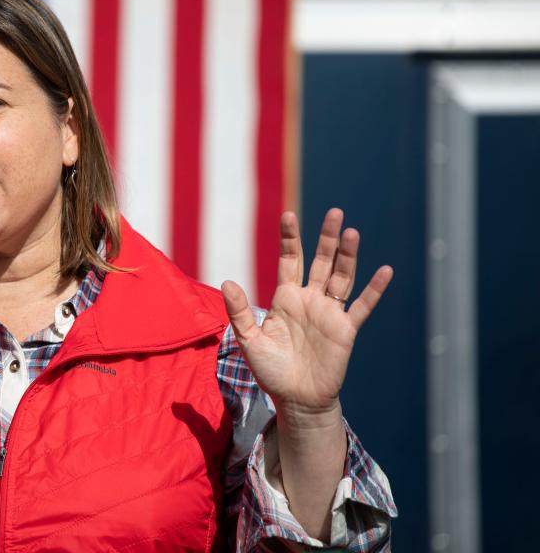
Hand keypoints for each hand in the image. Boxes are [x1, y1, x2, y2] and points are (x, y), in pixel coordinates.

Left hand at [221, 208, 392, 418]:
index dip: (290, 238)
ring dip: (347, 256)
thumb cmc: (270, 370)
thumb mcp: (249, 340)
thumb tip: (227, 282)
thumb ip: (240, 311)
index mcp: (285, 298)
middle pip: (320, 261)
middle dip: (326, 238)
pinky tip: (384, 271)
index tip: (288, 215)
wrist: (295, 400)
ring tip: (351, 232)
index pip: (289, 260)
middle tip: (334, 211)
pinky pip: (362, 307)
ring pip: (341, 277)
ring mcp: (330, 313)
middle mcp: (309, 300)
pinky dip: (374, 290)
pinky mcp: (346, 330)